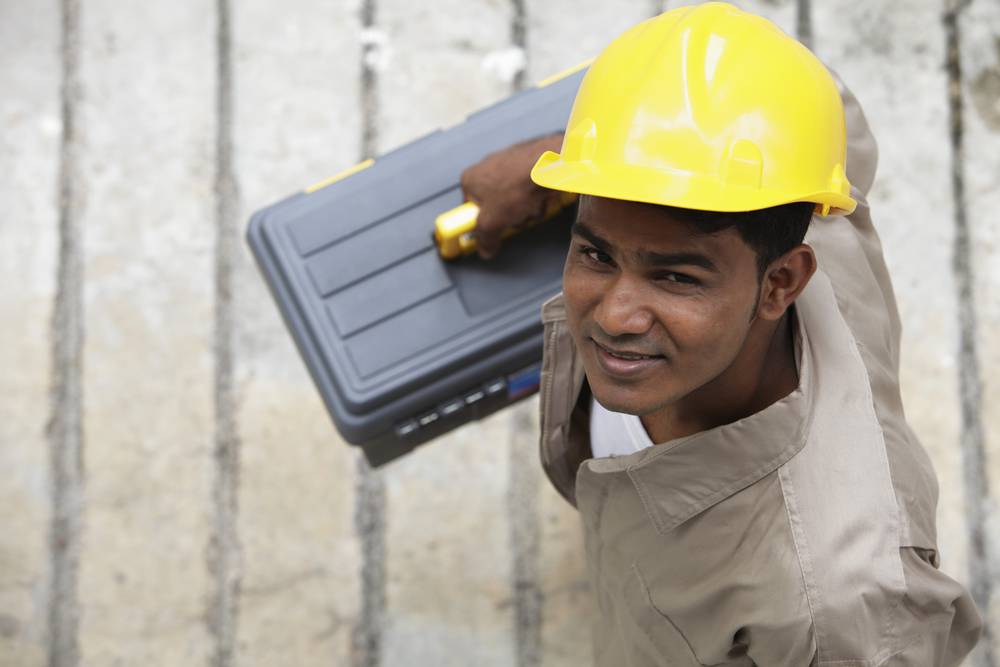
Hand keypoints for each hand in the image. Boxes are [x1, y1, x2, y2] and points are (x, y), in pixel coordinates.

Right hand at [459, 132, 565, 258]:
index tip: (492, 229)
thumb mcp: (492, 222)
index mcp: (470, 179)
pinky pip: (529, 186)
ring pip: (515, 197)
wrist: (547, 166)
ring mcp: (508, 162)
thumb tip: (485, 250)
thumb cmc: (514, 188)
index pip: (470, 207)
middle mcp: (486, 166)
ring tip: (532, 206)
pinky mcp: (528, 161)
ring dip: (525, 209)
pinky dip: (536, 195)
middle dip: (509, 216)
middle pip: (496, 204)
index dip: (482, 221)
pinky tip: (542, 196)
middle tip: (516, 218)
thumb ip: (485, 239)